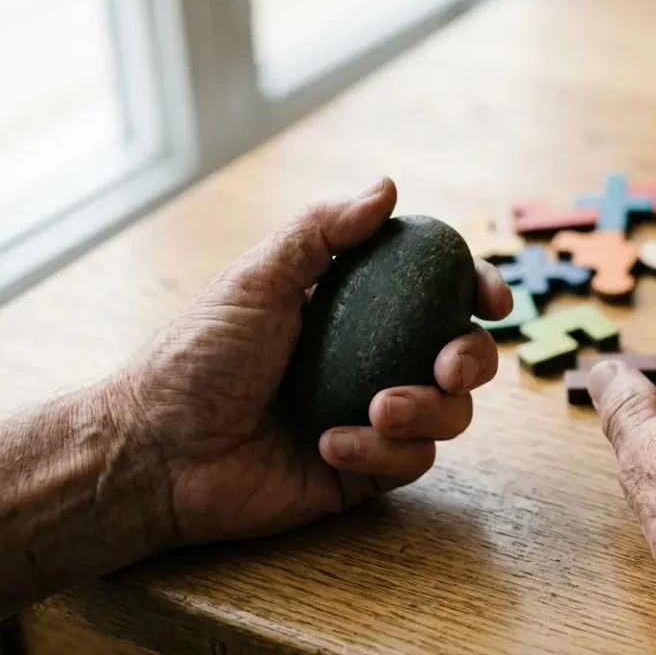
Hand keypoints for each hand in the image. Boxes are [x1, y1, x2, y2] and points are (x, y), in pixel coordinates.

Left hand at [114, 178, 511, 547]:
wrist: (160, 450)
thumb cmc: (197, 358)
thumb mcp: (257, 280)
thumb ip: (321, 231)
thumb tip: (388, 188)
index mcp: (360, 312)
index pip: (439, 295)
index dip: (477, 292)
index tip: (492, 299)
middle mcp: (375, 362)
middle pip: (463, 356)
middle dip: (472, 359)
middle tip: (446, 366)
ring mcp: (375, 419)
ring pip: (451, 414)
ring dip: (427, 411)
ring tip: (375, 410)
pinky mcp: (366, 471)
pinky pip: (412, 462)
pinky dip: (382, 452)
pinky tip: (329, 444)